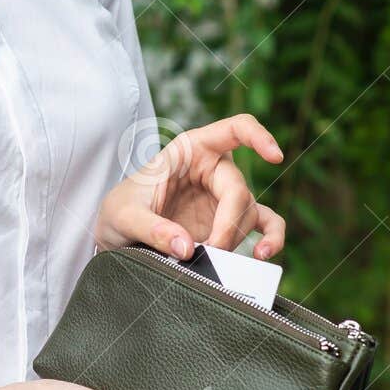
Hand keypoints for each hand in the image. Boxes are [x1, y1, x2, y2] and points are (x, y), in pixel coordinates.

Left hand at [96, 113, 284, 260]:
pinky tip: (263, 254)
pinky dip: (270, 238)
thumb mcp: (122, 216)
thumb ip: (151, 229)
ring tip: (215, 259)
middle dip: (227, 223)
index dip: (257, 136)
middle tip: (209, 251)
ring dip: (235, 238)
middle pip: (238, 188)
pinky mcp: (226, 222)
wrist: (116, 237)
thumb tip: (186, 248)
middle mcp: (211, 169)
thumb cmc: (118, 213)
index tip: (274, 156)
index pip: (233, 130)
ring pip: (248, 212)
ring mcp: (221, 197)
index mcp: (190, 150)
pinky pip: (263, 224)